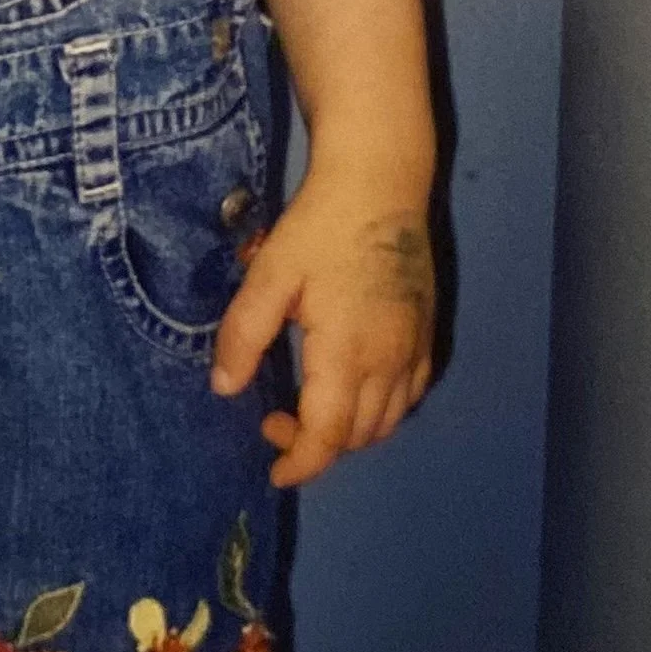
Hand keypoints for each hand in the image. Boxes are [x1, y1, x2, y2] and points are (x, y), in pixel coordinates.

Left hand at [209, 169, 433, 486]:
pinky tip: (353, 386)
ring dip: (350, 431)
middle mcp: (389, 362)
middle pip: (358, 436)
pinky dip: (382, 409)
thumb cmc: (320, 225)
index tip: (274, 470)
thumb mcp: (270, 274)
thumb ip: (244, 334)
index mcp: (347, 354)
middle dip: (316, 443)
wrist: (380, 182)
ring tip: (310, 405)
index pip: (328, 437)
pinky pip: (410, 395)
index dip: (300, 462)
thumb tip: (224, 387)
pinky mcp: (426, 331)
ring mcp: (414, 348)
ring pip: (388, 421)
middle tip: (274, 416)